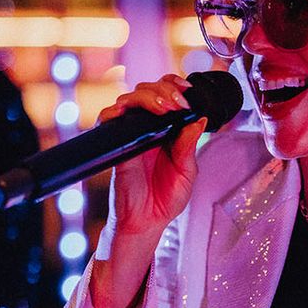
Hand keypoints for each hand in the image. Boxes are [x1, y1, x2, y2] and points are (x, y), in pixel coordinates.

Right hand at [87, 74, 206, 307]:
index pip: (168, 94)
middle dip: (164, 89)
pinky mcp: (116, 145)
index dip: (175, 85)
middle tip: (177, 103)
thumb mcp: (187, 172)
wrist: (146, 222)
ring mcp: (130, 135)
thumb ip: (190, 146)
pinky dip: (115, 111)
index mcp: (168, 130)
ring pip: (129, 98)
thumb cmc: (165, 199)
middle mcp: (148, 128)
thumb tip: (199, 119)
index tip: (187, 92)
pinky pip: (108, 120)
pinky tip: (128, 113)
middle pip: (148, 89)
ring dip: (147, 96)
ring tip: (164, 108)